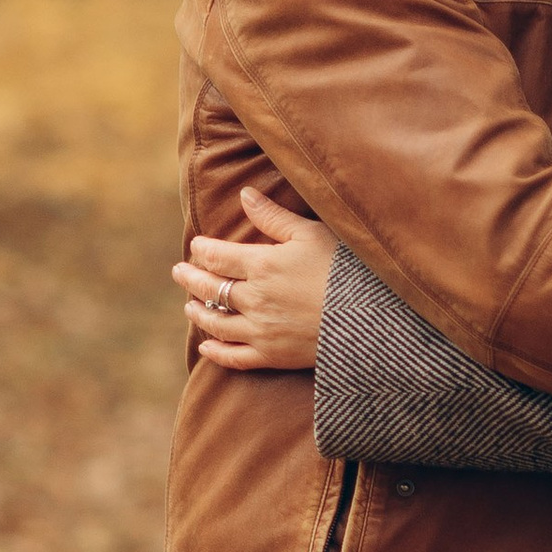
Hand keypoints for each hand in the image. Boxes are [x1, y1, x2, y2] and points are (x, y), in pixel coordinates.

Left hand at [174, 187, 337, 370]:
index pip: (217, 257)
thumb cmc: (345, 270)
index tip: (196, 247)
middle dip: (191, 279)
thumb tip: (245, 194)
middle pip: (210, 288)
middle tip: (180, 272)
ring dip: (198, 312)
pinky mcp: (272, 356)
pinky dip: (216, 351)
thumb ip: (274, 216)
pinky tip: (206, 346)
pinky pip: (234, 357)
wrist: (372, 320)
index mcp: (261, 265)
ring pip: (216, 322)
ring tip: (189, 306)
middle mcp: (254, 299)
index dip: (202, 250)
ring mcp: (261, 330)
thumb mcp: (311, 234)